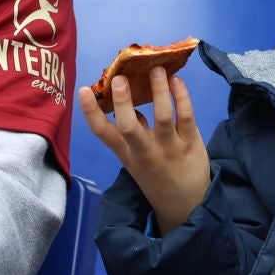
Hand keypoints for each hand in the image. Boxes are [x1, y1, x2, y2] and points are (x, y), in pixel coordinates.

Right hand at [77, 66, 210, 233]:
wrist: (186, 206)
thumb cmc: (157, 176)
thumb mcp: (135, 160)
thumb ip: (131, 133)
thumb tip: (126, 102)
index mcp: (126, 154)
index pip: (103, 134)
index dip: (91, 112)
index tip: (82, 90)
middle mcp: (145, 151)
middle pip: (130, 127)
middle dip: (123, 102)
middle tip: (119, 78)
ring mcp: (169, 147)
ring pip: (163, 116)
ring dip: (159, 90)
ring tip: (155, 68)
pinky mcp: (191, 142)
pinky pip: (186, 116)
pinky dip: (181, 96)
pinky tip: (176, 80)